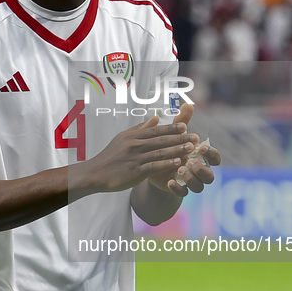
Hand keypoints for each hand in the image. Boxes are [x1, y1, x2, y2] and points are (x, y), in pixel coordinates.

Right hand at [82, 111, 200, 193]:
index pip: (156, 130)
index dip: (171, 128)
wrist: (96, 173)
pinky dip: (167, 163)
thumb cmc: (110, 156)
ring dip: (177, 149)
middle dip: (180, 138)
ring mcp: (135, 158)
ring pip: (160, 152)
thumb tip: (156, 117)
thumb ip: (141, 128)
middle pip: (161, 140)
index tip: (185, 126)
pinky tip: (178, 162)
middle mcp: (135, 145)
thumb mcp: (123, 138)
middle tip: (195, 136)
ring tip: (191, 148)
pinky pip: (154, 166)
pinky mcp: (135, 171)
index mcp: (133, 136)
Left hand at [147, 103, 220, 196]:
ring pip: (199, 187)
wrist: (153, 165)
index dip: (212, 154)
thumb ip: (182, 122)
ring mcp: (189, 181)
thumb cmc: (169, 147)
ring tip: (180, 170)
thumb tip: (188, 104)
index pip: (215, 158)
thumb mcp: (174, 134)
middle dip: (202, 169)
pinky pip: (183, 193)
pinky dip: (178, 188)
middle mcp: (199, 171)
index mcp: (201, 157)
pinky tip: (169, 181)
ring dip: (191, 179)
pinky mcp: (178, 189)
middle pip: (209, 176)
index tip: (202, 147)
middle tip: (191, 161)